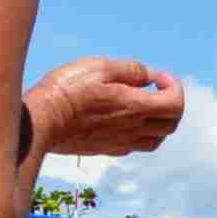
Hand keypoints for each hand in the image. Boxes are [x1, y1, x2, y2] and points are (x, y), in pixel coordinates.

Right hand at [31, 57, 186, 158]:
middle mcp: (133, 129)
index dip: (174, 87)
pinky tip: (124, 119)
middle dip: (171, 104)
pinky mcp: (107, 150)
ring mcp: (120, 143)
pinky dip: (141, 133)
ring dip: (159, 122)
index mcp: (135, 107)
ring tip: (144, 105)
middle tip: (156, 89)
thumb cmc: (67, 90)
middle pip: (171, 124)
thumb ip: (130, 70)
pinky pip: (136, 146)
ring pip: (156, 140)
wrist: (41, 121)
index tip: (158, 77)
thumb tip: (150, 76)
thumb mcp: (99, 67)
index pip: (175, 104)